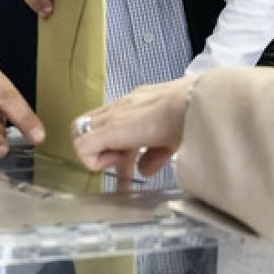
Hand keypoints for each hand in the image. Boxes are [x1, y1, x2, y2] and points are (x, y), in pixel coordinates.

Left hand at [73, 77, 194, 177]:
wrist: (193, 103)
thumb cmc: (191, 115)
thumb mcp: (171, 139)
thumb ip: (155, 155)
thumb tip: (144, 169)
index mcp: (137, 104)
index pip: (111, 121)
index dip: (113, 142)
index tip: (130, 158)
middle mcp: (121, 106)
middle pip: (89, 123)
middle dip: (98, 146)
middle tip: (118, 161)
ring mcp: (113, 115)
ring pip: (80, 130)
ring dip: (95, 152)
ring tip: (117, 165)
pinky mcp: (109, 128)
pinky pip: (82, 146)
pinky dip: (93, 161)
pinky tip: (116, 164)